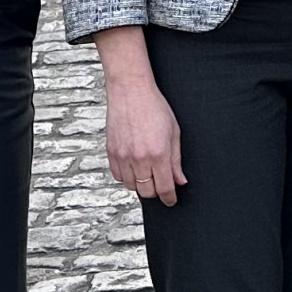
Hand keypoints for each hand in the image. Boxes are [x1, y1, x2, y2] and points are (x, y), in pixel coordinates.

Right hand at [97, 32, 184, 205]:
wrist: (130, 90)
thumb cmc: (154, 107)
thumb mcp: (174, 132)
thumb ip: (176, 160)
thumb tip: (180, 180)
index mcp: (158, 154)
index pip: (164, 188)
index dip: (169, 198)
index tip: (171, 200)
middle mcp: (139, 158)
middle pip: (147, 191)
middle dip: (156, 192)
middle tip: (161, 185)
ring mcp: (123, 156)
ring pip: (131, 186)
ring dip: (140, 184)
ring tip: (147, 173)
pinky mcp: (111, 152)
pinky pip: (117, 176)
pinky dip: (126, 177)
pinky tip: (133, 167)